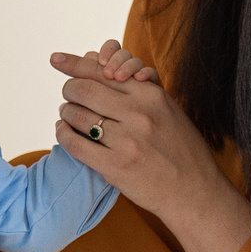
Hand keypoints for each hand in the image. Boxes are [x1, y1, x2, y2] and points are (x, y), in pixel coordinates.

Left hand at [49, 48, 250, 251]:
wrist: (194, 192)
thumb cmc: (182, 150)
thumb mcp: (168, 110)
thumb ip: (140, 91)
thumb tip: (106, 72)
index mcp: (151, 95)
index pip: (103, 72)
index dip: (74, 63)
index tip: (56, 59)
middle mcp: (138, 114)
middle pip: (84, 90)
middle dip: (69, 90)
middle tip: (68, 95)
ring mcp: (126, 141)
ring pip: (76, 115)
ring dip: (65, 112)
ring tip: (67, 114)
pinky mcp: (115, 166)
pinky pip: (76, 144)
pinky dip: (63, 134)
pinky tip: (64, 131)